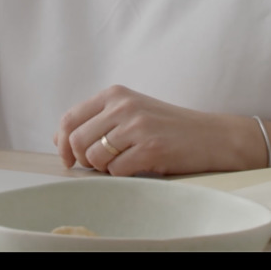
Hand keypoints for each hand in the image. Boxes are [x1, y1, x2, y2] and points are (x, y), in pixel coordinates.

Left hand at [53, 85, 263, 176]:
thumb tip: (59, 139)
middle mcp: (123, 105)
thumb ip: (98, 121)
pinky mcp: (149, 147)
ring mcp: (136, 126)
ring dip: (103, 168)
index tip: (68, 158)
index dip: (62, 143)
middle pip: (76, 140)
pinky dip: (122, 175)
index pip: (70, 118)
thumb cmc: (169, 127)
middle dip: (83, 160)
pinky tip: (138, 167)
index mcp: (115, 94)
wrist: (211, 136)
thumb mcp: (132, 112)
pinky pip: (116, 171)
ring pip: (94, 157)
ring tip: (123, 163)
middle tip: (100, 165)